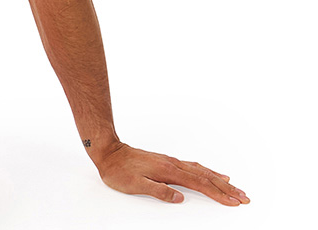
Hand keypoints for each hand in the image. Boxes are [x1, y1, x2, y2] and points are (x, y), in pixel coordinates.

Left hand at [93, 141, 249, 205]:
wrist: (108, 151)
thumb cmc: (119, 170)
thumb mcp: (135, 185)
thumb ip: (159, 191)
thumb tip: (180, 198)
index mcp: (168, 172)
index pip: (200, 185)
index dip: (218, 195)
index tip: (235, 202)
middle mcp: (173, 165)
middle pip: (206, 177)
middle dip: (227, 189)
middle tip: (245, 197)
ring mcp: (171, 162)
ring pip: (202, 171)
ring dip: (219, 180)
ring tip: (235, 187)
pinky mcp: (167, 162)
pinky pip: (193, 167)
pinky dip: (207, 172)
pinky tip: (211, 174)